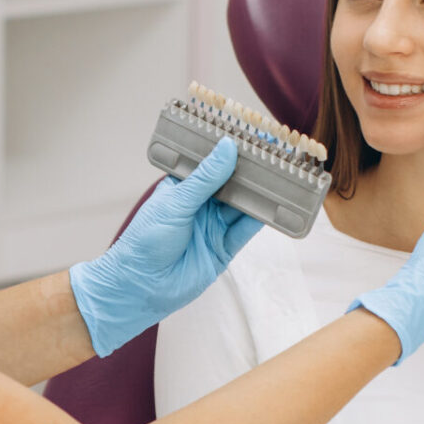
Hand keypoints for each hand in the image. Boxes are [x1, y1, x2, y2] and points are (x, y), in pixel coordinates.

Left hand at [69, 138, 264, 356]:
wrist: (140, 287)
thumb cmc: (145, 241)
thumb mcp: (175, 203)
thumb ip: (205, 178)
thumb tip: (228, 147)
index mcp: (183, 188)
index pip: (211, 163)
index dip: (231, 151)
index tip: (253, 136)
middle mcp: (201, 205)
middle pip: (232, 184)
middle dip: (253, 171)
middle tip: (277, 155)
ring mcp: (213, 227)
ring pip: (243, 206)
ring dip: (261, 194)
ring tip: (284, 176)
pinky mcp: (223, 249)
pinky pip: (246, 231)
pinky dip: (262, 219)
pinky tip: (277, 206)